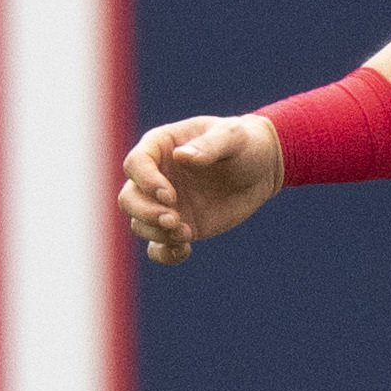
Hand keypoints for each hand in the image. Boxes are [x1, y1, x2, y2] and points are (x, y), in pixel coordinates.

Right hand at [119, 115, 281, 263]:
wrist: (262, 168)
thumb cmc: (244, 143)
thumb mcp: (232, 137)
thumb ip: (209, 145)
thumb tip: (181, 156)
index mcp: (160, 147)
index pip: (135, 164)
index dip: (146, 182)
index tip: (170, 195)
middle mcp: (156, 176)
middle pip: (128, 198)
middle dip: (145, 213)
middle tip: (173, 220)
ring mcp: (165, 204)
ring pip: (139, 224)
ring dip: (157, 233)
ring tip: (186, 233)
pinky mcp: (178, 225)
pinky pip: (157, 247)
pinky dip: (165, 253)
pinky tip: (185, 250)